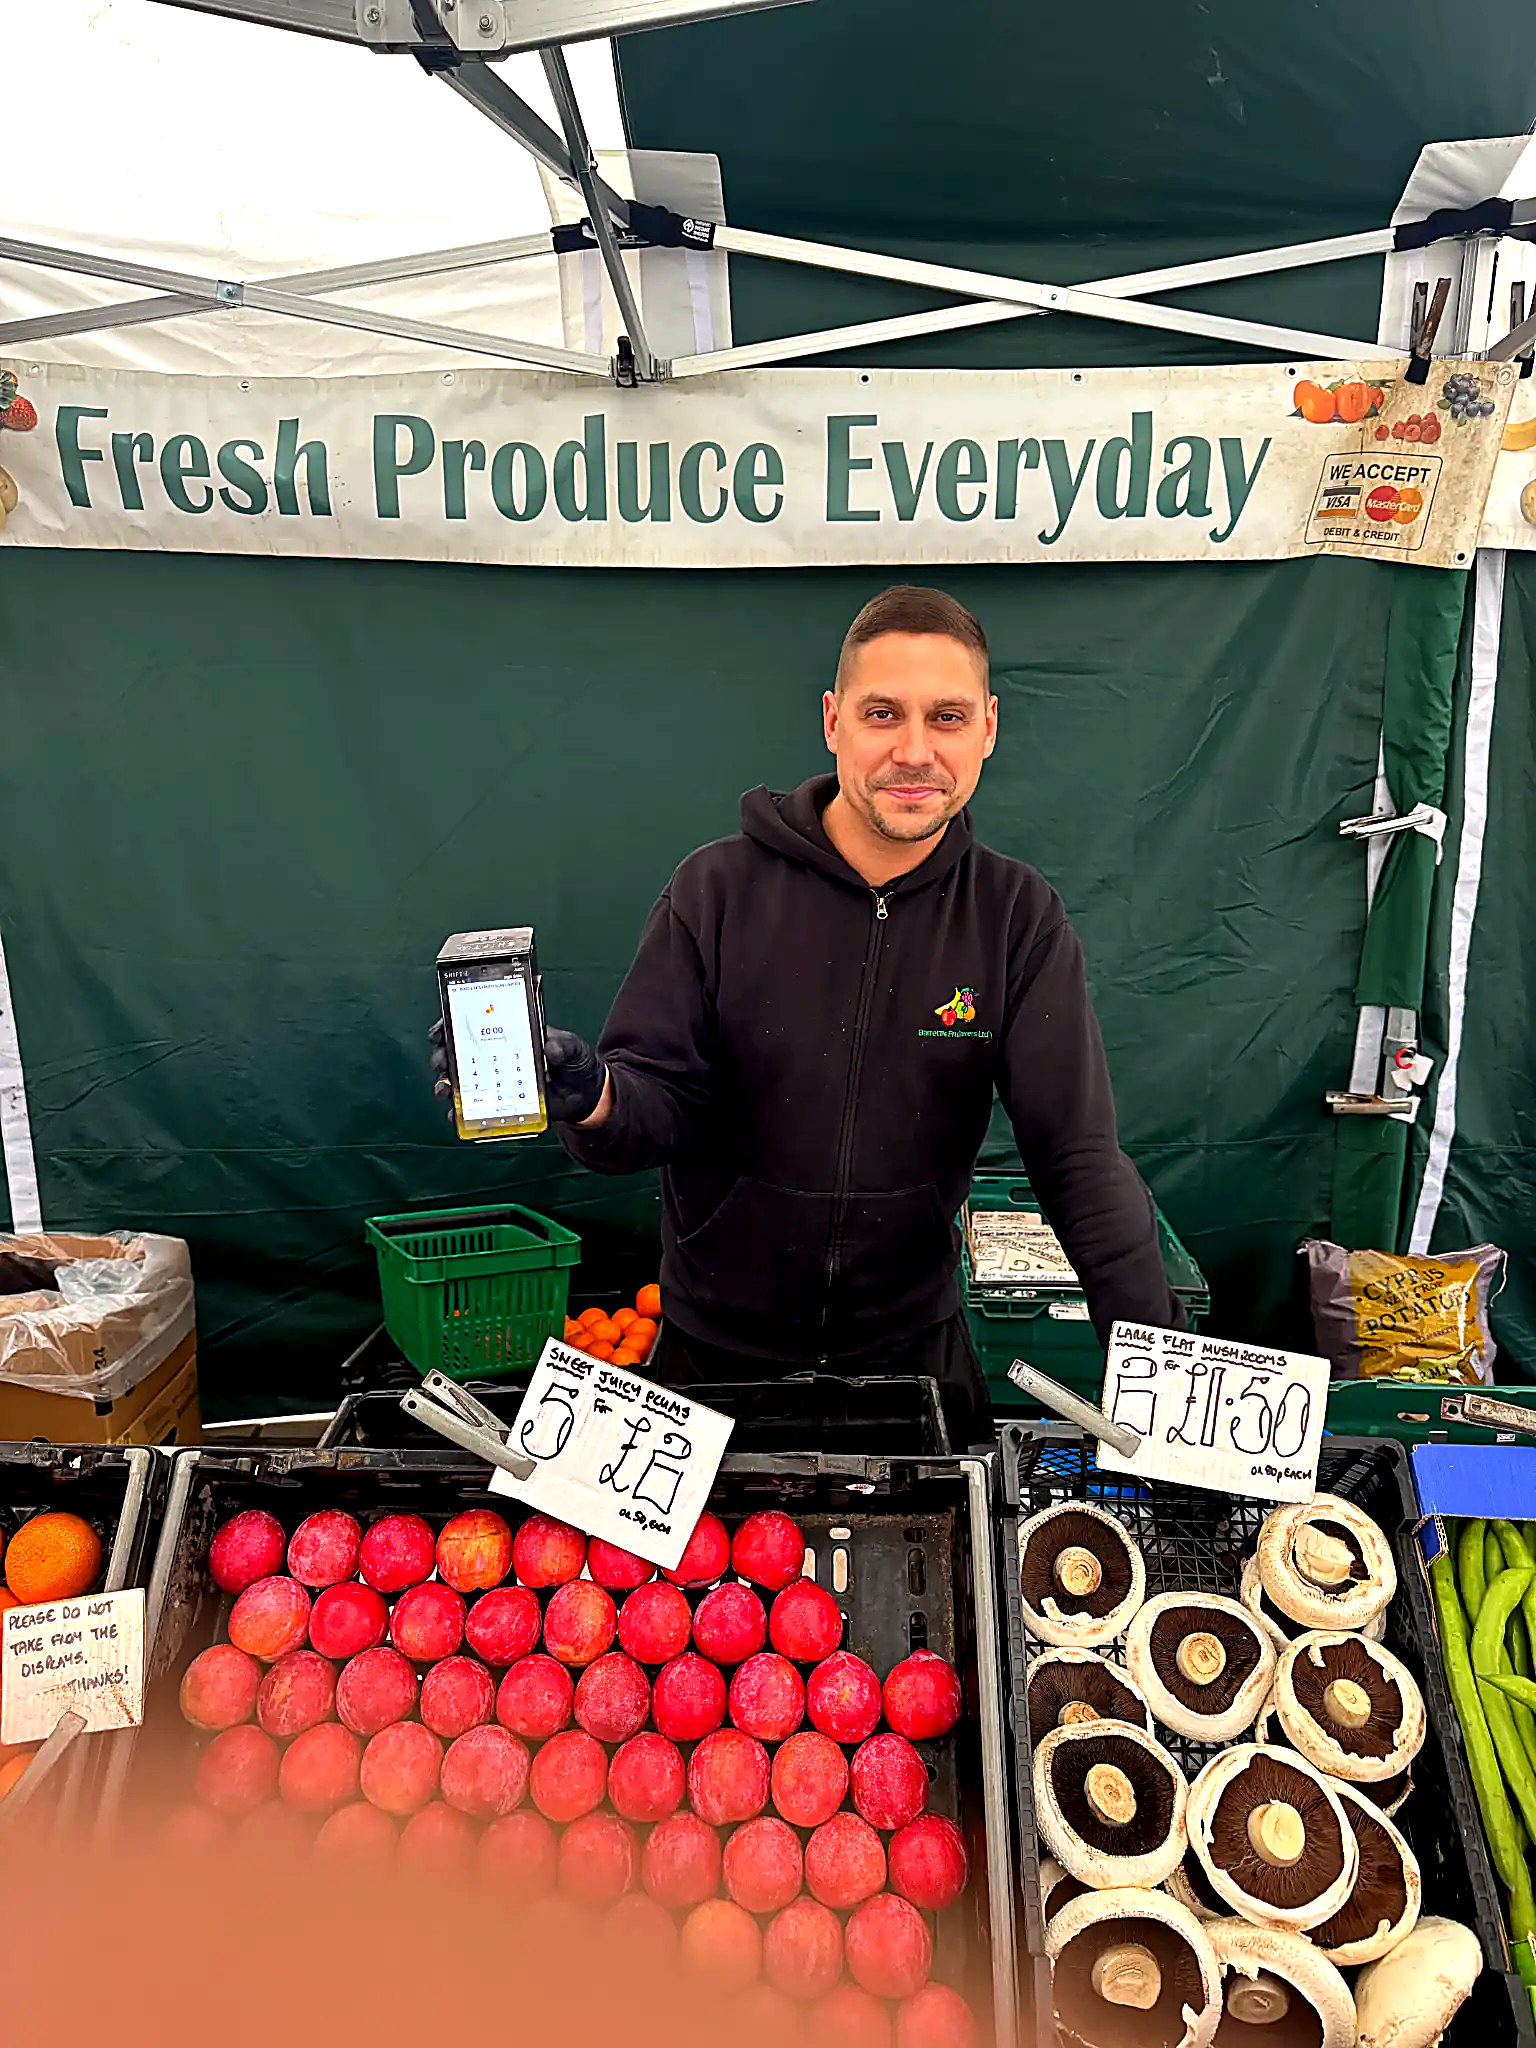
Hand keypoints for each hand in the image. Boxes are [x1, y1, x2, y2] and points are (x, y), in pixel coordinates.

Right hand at [428, 1016, 606, 1125]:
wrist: (585, 1094)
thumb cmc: (574, 1063)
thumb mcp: (573, 1048)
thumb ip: (564, 1046)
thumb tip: (550, 1049)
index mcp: (509, 1035)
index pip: (474, 1024)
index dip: (452, 1024)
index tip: (441, 1029)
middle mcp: (495, 1056)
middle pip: (459, 1052)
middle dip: (444, 1054)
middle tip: (442, 1060)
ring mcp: (495, 1081)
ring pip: (460, 1080)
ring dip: (446, 1083)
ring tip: (444, 1088)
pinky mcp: (500, 1105)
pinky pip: (474, 1109)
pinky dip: (461, 1113)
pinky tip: (456, 1115)